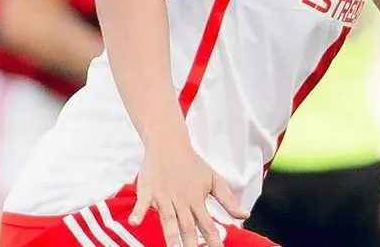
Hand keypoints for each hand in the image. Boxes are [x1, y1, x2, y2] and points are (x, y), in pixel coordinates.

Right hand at [129, 142, 248, 246]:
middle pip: (187, 226)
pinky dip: (138, 211)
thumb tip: (244, 216)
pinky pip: (141, 202)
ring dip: (170, 235)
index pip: (207, 224)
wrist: (169, 143)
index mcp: (197, 199)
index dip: (214, 240)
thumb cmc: (192, 164)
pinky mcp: (147, 190)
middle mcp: (181, 199)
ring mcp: (163, 195)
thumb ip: (228, 200)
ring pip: (167, 218)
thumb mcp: (214, 179)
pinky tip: (135, 222)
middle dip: (191, 244)